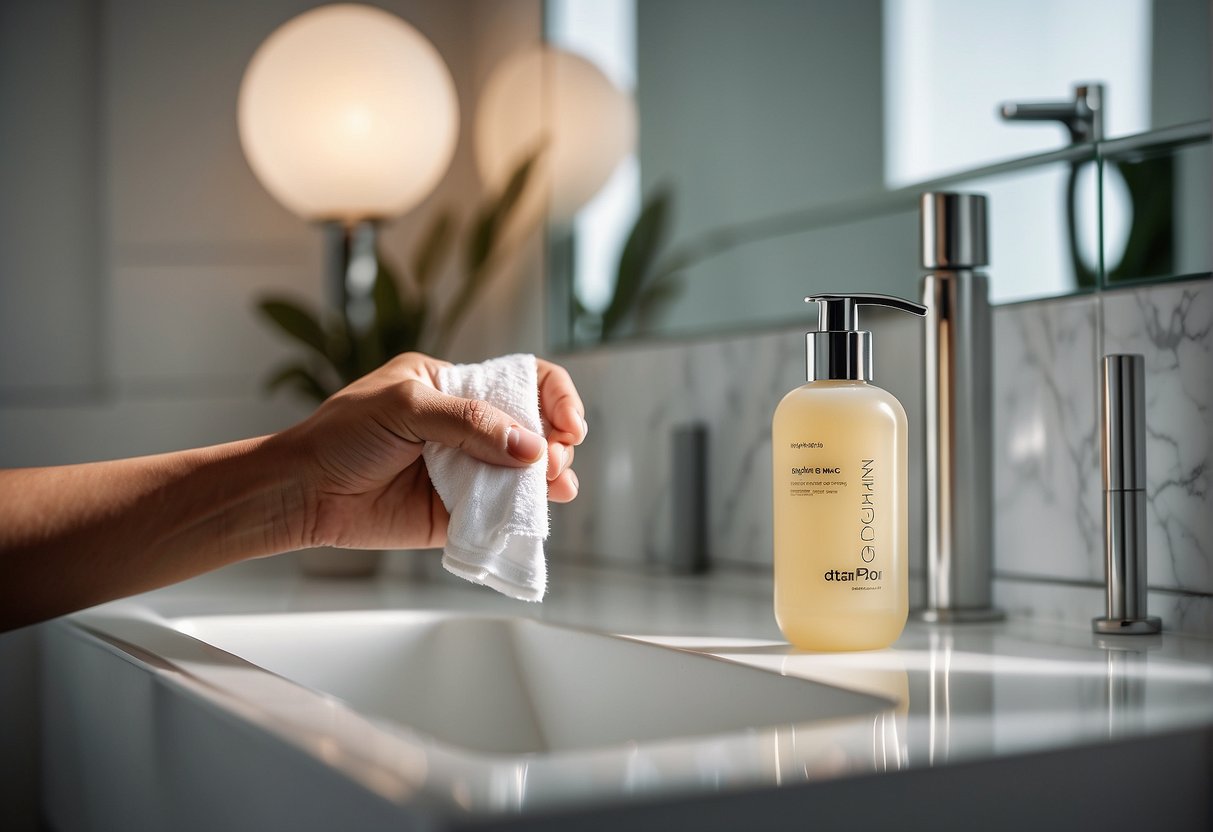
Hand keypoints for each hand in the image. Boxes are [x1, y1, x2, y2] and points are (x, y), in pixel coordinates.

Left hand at [276, 352, 586, 550]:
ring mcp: (466, 471)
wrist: (303, 491)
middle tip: (551, 461)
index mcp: (456, 386)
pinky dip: (524, 514)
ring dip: (549, 479)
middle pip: (535, 430)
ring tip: (553, 486)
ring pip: (526, 474)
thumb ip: (469, 421)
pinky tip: (535, 511)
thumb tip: (530, 447)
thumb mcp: (407, 406)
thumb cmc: (343, 435)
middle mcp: (468, 427)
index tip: (568, 424)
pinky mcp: (459, 513)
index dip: (555, 399)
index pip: (523, 382)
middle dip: (555, 444)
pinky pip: (502, 514)